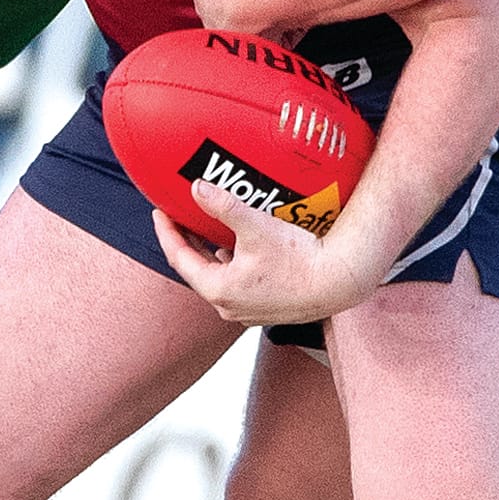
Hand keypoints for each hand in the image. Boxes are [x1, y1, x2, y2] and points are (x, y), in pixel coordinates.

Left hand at [152, 181, 383, 326]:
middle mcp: (228, 307)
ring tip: (204, 229)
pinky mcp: (264, 309)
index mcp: (219, 290)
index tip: (159, 212)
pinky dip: (230, 265)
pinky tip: (237, 249)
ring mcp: (246, 311)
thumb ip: (224, 206)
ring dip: (209, 255)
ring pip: (217, 278)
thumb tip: (196, 188)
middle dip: (187, 241)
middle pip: (196, 269)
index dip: (167, 232)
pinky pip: (236, 284)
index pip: (179, 258)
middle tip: (179, 217)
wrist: (339, 282)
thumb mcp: (256, 227)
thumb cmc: (300, 259)